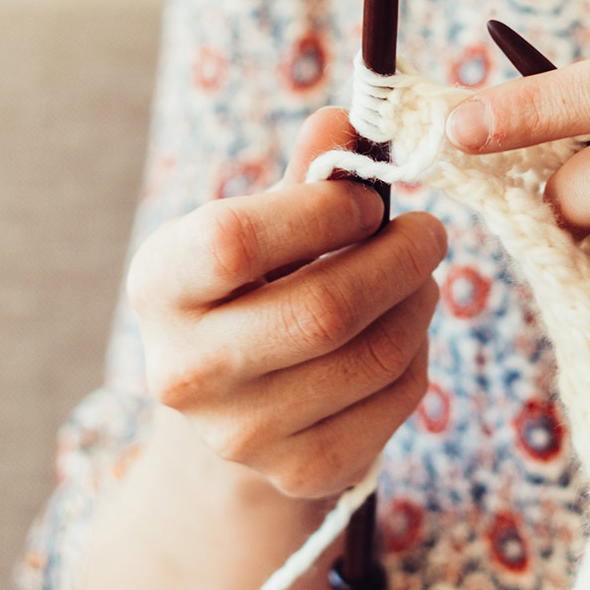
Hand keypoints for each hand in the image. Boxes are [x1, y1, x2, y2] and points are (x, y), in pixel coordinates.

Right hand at [126, 107, 445, 498]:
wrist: (234, 408)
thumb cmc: (253, 290)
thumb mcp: (263, 227)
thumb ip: (306, 177)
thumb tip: (350, 118)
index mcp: (160, 285)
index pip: (235, 239)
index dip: (322, 210)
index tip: (366, 200)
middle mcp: (184, 370)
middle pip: (324, 310)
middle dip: (400, 258)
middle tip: (429, 233)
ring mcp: (240, 434)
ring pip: (373, 356)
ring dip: (418, 303)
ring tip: (418, 278)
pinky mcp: (300, 471)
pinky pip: (396, 399)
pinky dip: (418, 355)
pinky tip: (402, 333)